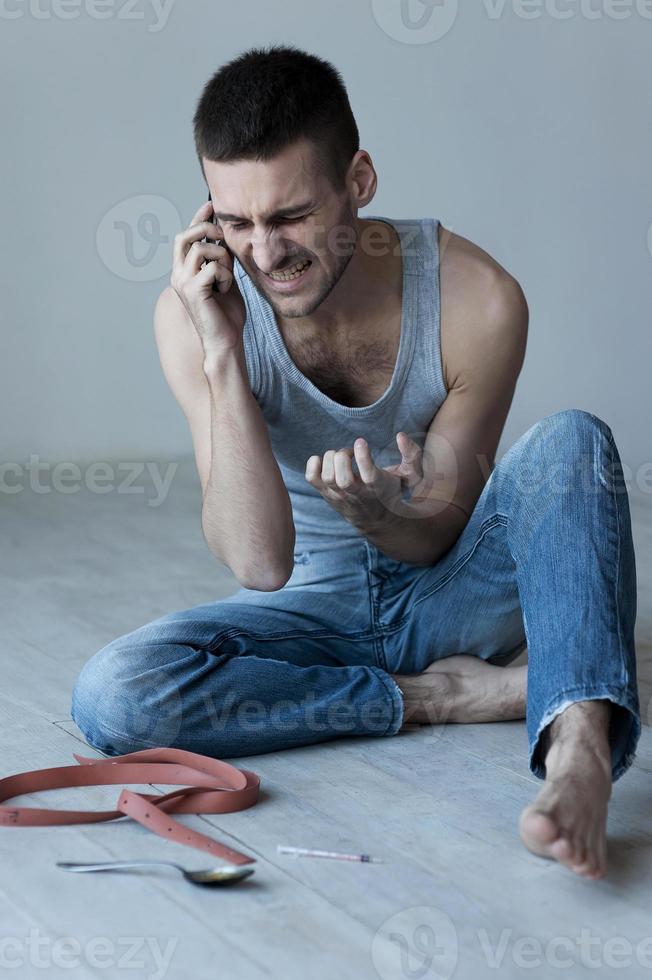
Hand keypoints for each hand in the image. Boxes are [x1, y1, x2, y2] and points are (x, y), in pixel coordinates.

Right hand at [170, 200, 245, 357]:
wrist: (226, 340)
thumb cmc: (226, 314)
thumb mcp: (225, 278)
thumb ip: (221, 259)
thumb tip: (224, 235)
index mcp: (184, 271)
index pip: (186, 237)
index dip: (197, 218)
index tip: (210, 204)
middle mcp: (177, 274)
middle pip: (185, 235)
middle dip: (209, 230)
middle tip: (226, 239)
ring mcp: (182, 282)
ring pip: (202, 248)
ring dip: (222, 259)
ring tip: (227, 278)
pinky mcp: (192, 290)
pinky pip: (212, 267)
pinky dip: (225, 275)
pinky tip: (225, 289)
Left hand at [305, 432, 424, 529]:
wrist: (374, 518)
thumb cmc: (391, 490)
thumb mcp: (410, 476)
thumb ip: (412, 454)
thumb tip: (401, 436)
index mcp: (378, 488)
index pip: (368, 476)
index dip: (363, 456)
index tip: (362, 442)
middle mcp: (356, 494)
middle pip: (343, 479)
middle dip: (344, 457)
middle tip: (350, 452)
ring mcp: (338, 495)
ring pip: (328, 476)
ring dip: (331, 458)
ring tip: (341, 457)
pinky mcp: (325, 493)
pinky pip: (312, 478)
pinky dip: (314, 464)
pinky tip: (326, 461)